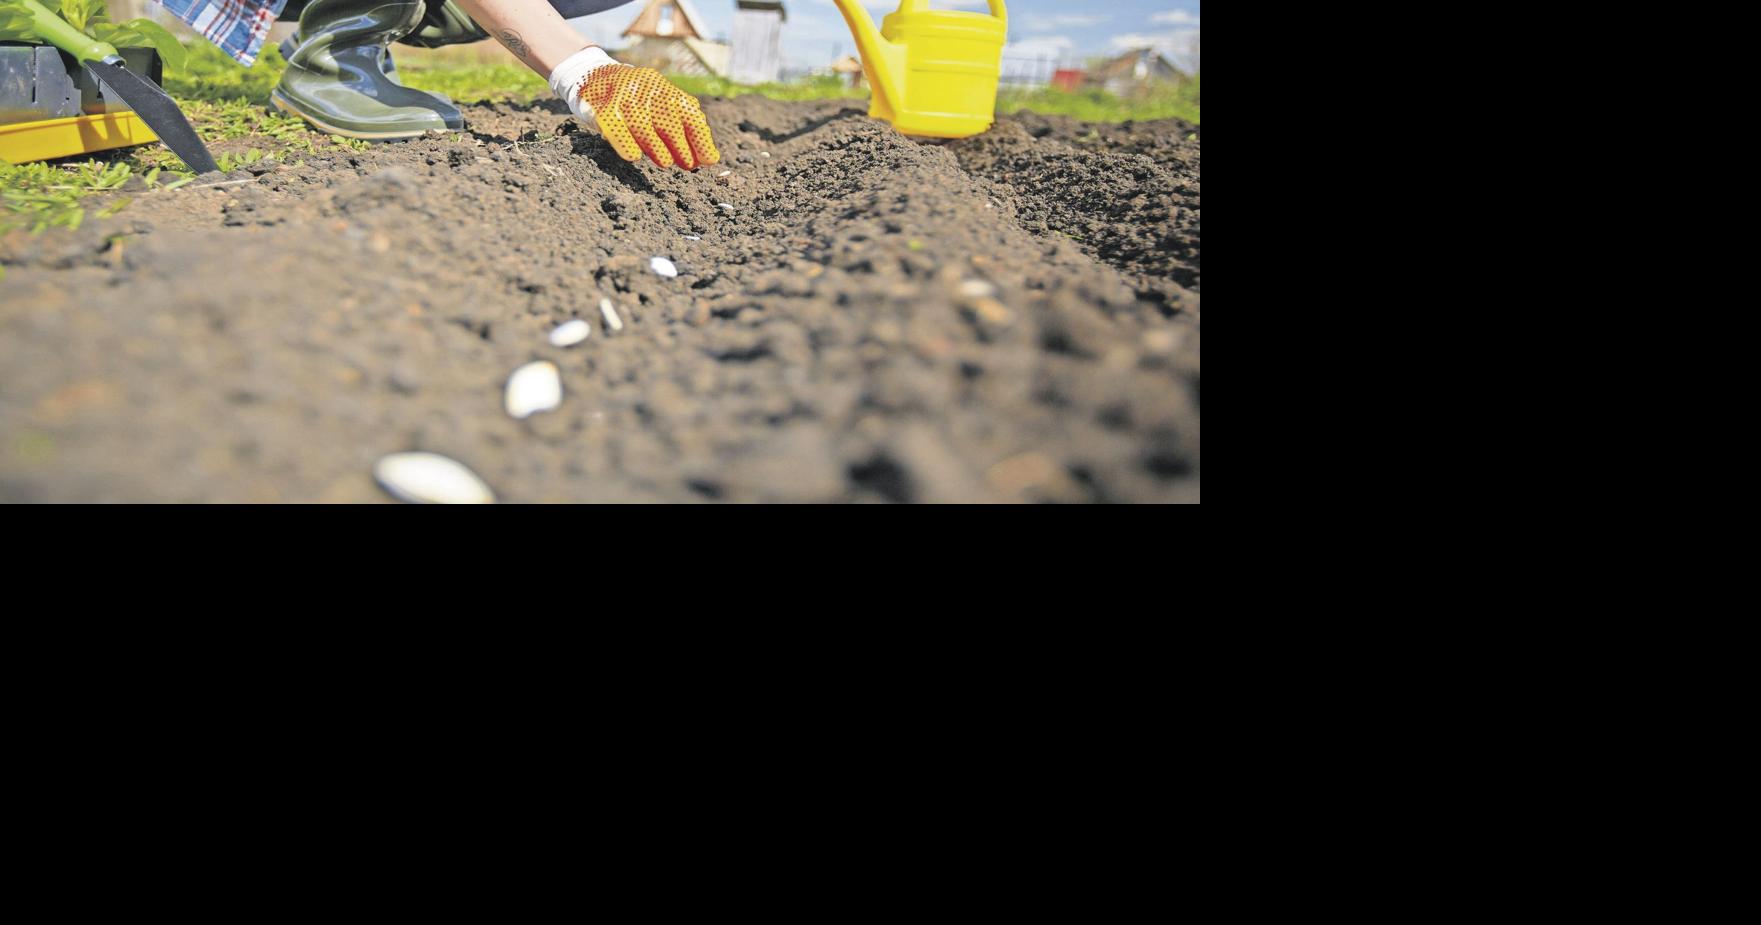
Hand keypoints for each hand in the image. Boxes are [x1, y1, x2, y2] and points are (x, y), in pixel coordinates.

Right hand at [549, 48, 718, 169]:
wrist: (594, 77)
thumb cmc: (636, 99)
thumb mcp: (660, 101)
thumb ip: (682, 122)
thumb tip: (706, 156)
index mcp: (664, 89)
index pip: (689, 115)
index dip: (701, 140)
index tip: (709, 160)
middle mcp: (646, 91)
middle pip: (670, 126)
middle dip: (682, 150)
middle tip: (688, 164)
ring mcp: (624, 100)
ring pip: (646, 133)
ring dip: (659, 153)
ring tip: (665, 161)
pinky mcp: (603, 111)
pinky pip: (621, 136)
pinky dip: (631, 149)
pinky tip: (635, 155)